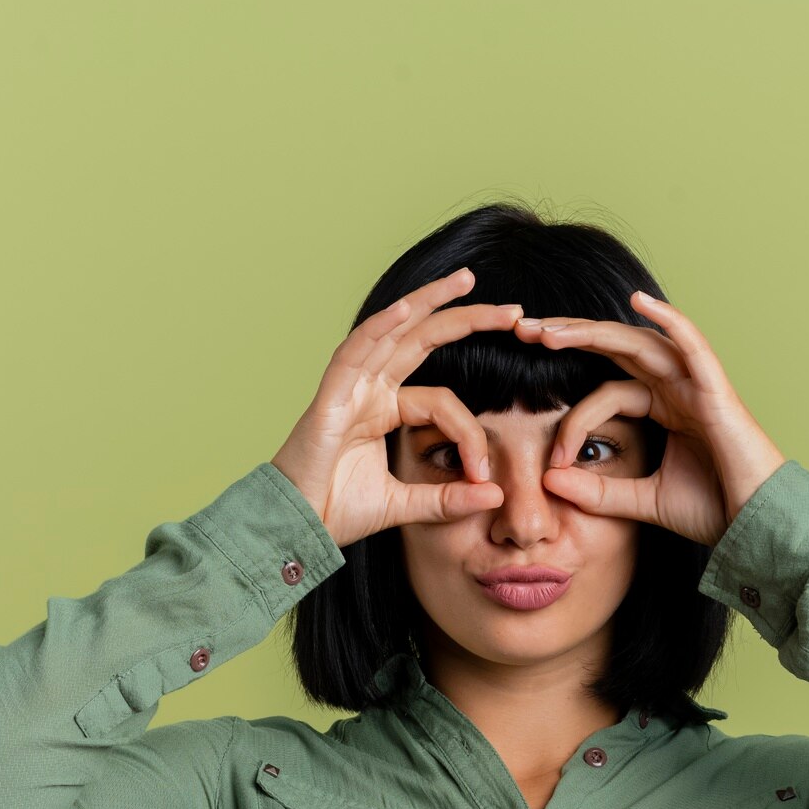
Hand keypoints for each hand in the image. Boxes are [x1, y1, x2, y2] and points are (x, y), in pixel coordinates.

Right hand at [271, 266, 520, 548]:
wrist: (294, 528)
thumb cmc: (336, 512)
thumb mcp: (405, 505)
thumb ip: (448, 499)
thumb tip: (496, 496)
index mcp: (384, 410)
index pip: (442, 400)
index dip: (469, 432)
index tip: (484, 472)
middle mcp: (368, 390)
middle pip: (422, 340)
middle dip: (466, 318)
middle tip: (513, 310)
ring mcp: (349, 389)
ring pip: (392, 332)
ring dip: (429, 303)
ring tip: (467, 280)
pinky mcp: (329, 398)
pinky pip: (354, 353)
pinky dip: (378, 329)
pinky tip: (405, 310)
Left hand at [512, 290, 787, 546]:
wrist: (757, 528)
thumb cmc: (713, 512)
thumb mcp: (643, 502)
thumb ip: (599, 492)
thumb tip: (549, 479)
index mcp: (663, 410)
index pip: (606, 394)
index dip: (572, 421)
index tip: (550, 463)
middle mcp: (678, 390)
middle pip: (616, 351)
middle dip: (570, 339)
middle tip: (524, 331)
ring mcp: (698, 386)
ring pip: (640, 344)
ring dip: (594, 331)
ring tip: (551, 328)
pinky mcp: (717, 392)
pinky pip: (693, 347)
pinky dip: (669, 320)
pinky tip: (639, 301)